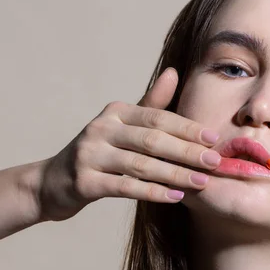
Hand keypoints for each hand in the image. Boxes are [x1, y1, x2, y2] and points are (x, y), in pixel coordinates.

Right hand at [37, 67, 220, 220]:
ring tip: (202, 182)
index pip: (157, 117)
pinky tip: (175, 197)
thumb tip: (174, 72)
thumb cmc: (99, 153)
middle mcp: (101, 128)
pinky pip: (125, 187)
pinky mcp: (84, 182)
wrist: (54, 182)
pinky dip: (152, 192)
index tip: (214, 139)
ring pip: (141, 164)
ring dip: (175, 174)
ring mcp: (90, 154)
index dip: (187, 128)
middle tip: (215, 163)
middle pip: (152, 140)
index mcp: (115, 111)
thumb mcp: (121, 125)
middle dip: (187, 151)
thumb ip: (150, 105)